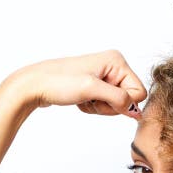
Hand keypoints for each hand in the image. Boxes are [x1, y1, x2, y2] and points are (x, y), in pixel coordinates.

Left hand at [8, 49, 146, 117]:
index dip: (122, 102)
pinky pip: (103, 104)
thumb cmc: (58, 82)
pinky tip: (79, 99)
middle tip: (90, 98)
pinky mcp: (94, 85)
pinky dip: (92, 106)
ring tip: (83, 98)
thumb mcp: (91, 89)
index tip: (102, 98)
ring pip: (115, 104)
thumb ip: (118, 99)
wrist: (34, 85)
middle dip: (109, 105)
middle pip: (127, 99)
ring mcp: (103, 75)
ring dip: (99, 107)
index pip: (138, 92)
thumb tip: (136, 111)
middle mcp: (112, 66)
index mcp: (116, 61)